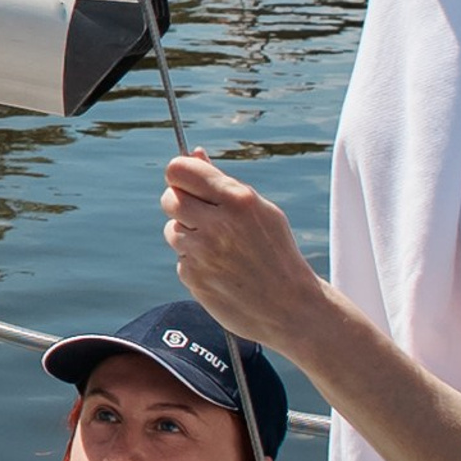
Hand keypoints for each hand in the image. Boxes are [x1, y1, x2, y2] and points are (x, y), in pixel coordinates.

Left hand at [161, 151, 329, 352]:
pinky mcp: (193, 276)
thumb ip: (223, 182)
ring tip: (221, 249)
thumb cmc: (276, 253)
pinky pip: (181, 258)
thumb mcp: (261, 211)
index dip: (180, 176)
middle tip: (202, 217)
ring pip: (172, 229)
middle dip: (180, 204)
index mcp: (238, 200)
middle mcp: (217, 224)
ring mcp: (202, 252)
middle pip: (169, 198)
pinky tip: (221, 271)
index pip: (179, 170)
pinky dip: (195, 262)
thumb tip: (195, 153)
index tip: (187, 184)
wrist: (291, 308)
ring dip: (188, 235)